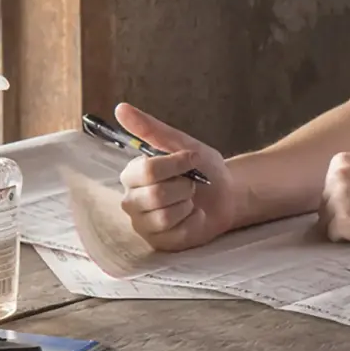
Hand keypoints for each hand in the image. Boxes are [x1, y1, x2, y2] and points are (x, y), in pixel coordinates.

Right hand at [116, 103, 236, 251]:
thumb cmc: (203, 168)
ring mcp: (144, 223)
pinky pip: (177, 232)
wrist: (228, 193)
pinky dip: (194, 221)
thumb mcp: (181, 143)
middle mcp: (132, 200)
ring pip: (164, 215)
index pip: (147, 170)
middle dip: (184, 186)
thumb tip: (121, 108)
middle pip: (155, 194)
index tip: (191, 159)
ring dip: (188, 204)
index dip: (177, 164)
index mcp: (133, 174)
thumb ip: (150, 128)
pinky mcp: (159, 242)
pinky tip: (194, 215)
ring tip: (190, 200)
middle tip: (191, 184)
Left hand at [319, 152, 349, 251]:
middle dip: (342, 214)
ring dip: (344, 227)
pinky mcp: (344, 221)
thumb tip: (324, 201)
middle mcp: (338, 174)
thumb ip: (348, 182)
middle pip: (323, 204)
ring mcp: (340, 197)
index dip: (346, 200)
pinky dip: (348, 239)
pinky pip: (332, 236)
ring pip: (325, 222)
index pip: (327, 187)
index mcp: (342, 159)